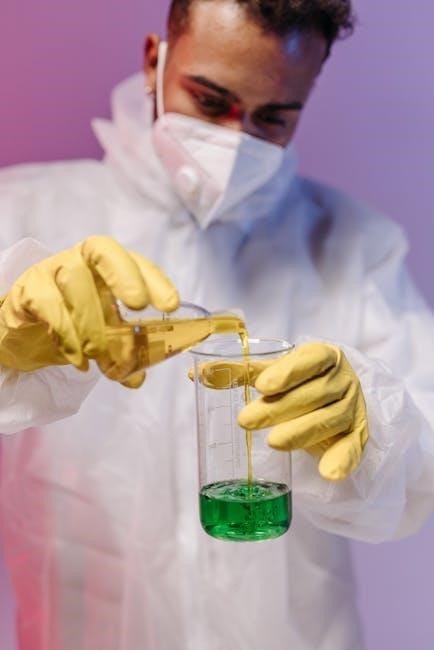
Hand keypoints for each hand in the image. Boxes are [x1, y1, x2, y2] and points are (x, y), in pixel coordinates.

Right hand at [0, 235, 178, 387]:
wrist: (22, 330)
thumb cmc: (70, 323)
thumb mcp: (102, 337)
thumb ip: (121, 354)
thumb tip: (137, 378)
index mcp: (106, 267)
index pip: (133, 260)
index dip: (154, 279)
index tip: (171, 304)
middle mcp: (80, 260)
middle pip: (103, 252)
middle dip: (125, 277)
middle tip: (138, 307)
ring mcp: (51, 271)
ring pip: (74, 283)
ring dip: (92, 323)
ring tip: (99, 355)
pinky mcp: (28, 290)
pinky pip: (48, 305)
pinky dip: (67, 335)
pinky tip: (78, 359)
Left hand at [236, 342, 369, 480]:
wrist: (337, 393)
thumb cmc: (299, 380)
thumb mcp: (274, 372)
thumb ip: (241, 371)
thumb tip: (196, 373)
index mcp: (323, 356)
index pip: (310, 359)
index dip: (288, 371)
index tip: (262, 385)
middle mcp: (342, 380)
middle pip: (314, 393)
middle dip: (280, 408)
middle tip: (245, 421)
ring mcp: (351, 408)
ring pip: (329, 419)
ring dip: (301, 432)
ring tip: (272, 442)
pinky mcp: (356, 435)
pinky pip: (353, 448)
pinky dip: (343, 461)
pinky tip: (328, 473)